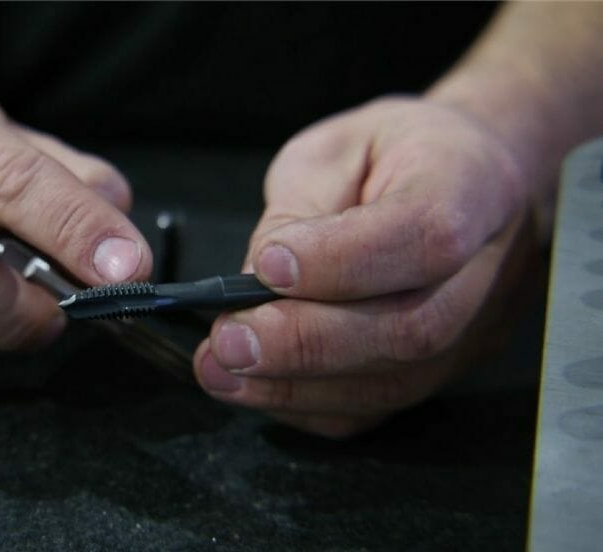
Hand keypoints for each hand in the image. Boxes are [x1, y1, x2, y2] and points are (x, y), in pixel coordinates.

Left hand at [193, 97, 530, 437]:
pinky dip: (307, 405)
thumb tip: (251, 283)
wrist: (471, 179)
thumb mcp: (334, 150)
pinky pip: (377, 408)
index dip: (342, 260)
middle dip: (304, 343)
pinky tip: (255, 386)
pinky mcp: (446, 372)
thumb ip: (296, 211)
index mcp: (474, 185)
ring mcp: (475, 332)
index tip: (267, 266)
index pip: (423, 234)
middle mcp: (488, 270)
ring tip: (221, 368)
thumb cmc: (396, 155)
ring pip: (393, 383)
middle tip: (228, 339)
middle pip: (411, 328)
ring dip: (293, 386)